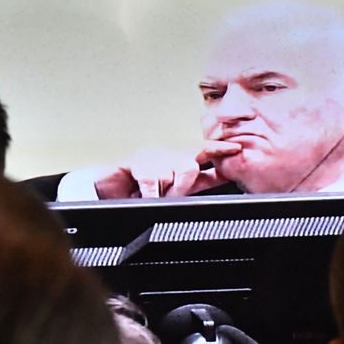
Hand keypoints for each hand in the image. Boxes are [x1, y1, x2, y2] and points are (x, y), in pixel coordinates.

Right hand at [94, 141, 241, 197]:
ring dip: (167, 191)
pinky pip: (152, 181)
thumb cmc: (138, 189)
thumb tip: (221, 176)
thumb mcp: (172, 189)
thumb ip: (197, 184)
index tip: (237, 148)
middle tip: (171, 194)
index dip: (221, 150)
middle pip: (191, 167)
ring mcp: (152, 158)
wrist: (106, 190)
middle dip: (184, 185)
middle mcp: (169, 157)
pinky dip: (150, 193)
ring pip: (175, 173)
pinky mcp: (135, 163)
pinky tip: (142, 193)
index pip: (205, 152)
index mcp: (179, 161)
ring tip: (154, 195)